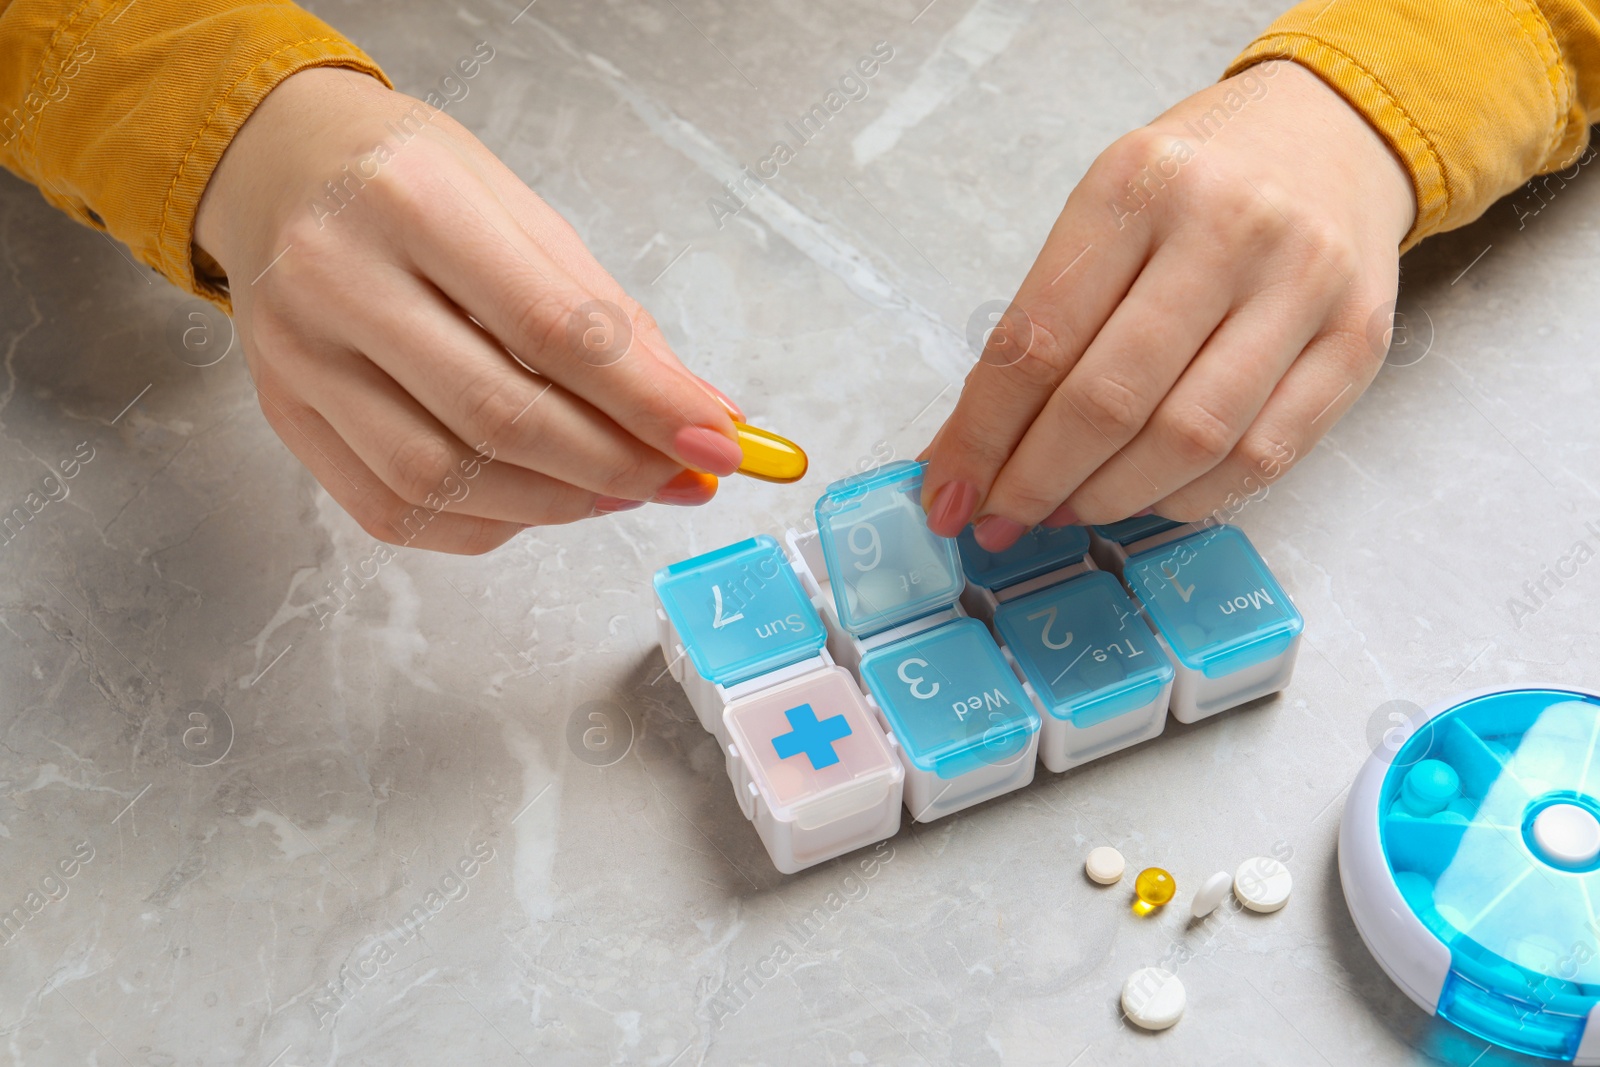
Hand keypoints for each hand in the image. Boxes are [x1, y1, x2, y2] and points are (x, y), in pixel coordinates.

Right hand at [196, 67, 742, 553]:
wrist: (275, 166)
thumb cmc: (408, 179)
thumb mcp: (518, 209)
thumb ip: (608, 314)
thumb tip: (700, 411)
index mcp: (411, 201)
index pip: (552, 328)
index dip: (647, 401)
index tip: (719, 443)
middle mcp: (337, 279)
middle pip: (498, 415)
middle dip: (614, 465)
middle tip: (683, 478)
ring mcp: (297, 357)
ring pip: (441, 479)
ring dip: (557, 504)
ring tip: (622, 489)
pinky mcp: (283, 415)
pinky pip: (394, 511)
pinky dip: (487, 523)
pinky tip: (541, 499)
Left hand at [921, 60, 1416, 548]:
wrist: (1335, 134)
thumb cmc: (1195, 184)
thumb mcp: (1105, 210)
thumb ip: (1041, 322)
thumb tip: (967, 449)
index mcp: (1138, 185)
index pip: (1039, 341)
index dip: (982, 437)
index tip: (945, 495)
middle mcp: (1229, 229)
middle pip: (1112, 401)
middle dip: (1037, 481)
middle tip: (999, 519)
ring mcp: (1305, 286)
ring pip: (1190, 441)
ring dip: (1109, 499)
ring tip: (1065, 509)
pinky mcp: (1359, 342)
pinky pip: (1261, 458)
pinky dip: (1187, 498)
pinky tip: (1144, 496)